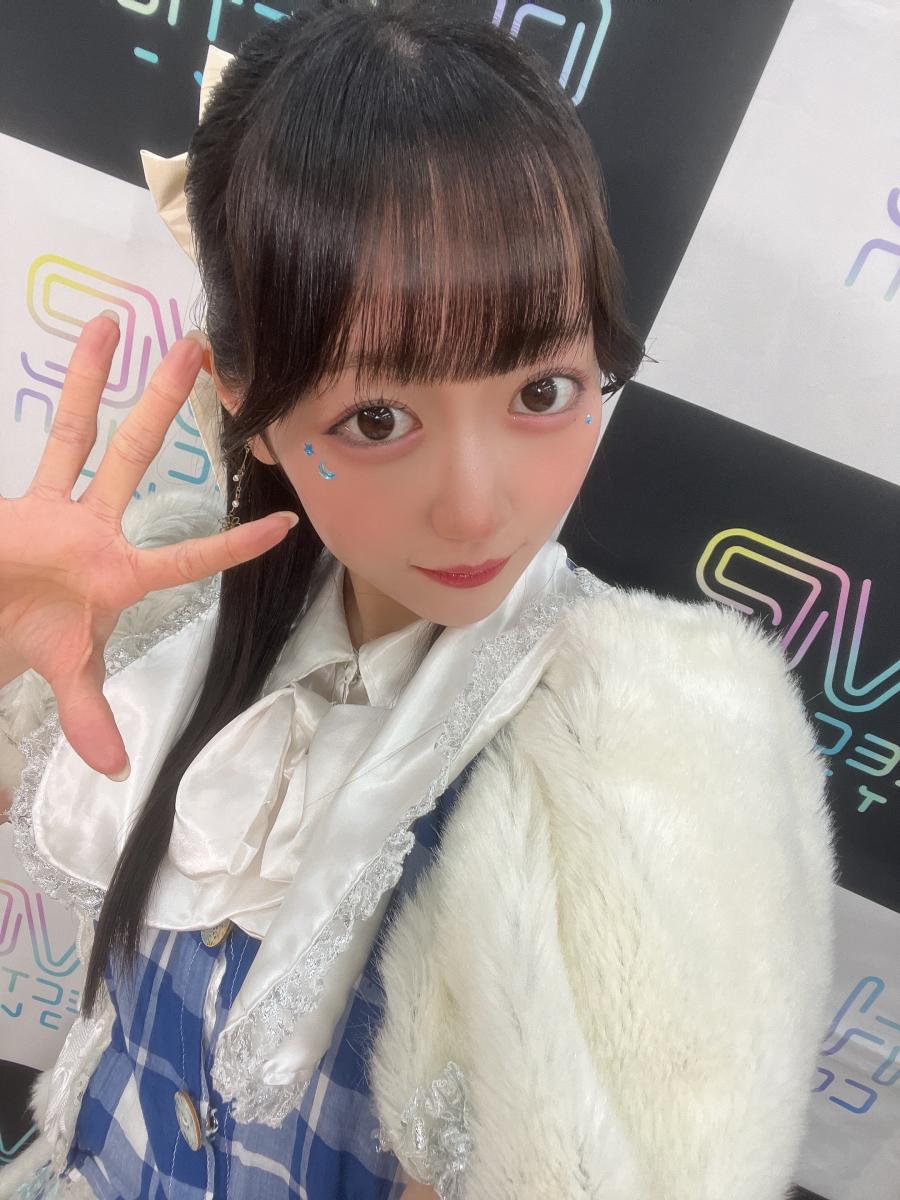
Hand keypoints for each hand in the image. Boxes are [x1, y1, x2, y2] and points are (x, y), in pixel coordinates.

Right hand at [0, 313, 297, 778]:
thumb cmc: (33, 643)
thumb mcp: (66, 676)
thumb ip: (91, 716)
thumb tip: (117, 769)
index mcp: (121, 573)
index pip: (190, 555)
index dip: (235, 542)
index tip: (286, 523)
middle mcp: (98, 528)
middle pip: (138, 458)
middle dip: (164, 407)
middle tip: (203, 349)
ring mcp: (60, 507)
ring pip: (85, 433)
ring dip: (99, 381)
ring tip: (122, 321)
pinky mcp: (23, 501)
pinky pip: (41, 443)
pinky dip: (52, 406)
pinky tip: (74, 352)